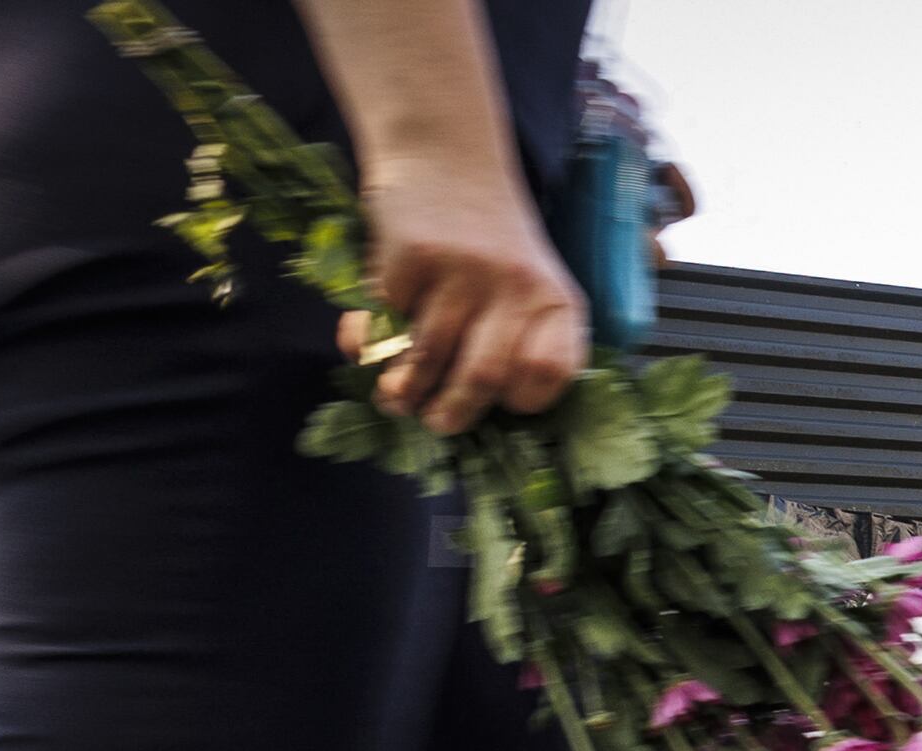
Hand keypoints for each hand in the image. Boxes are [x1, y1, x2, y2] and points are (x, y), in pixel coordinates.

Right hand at [341, 162, 587, 434]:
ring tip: (393, 399)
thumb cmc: (488, 241)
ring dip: (401, 389)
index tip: (500, 401)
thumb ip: (508, 344)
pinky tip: (365, 338)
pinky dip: (367, 339)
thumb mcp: (525, 288)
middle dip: (451, 414)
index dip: (521, 397)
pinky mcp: (412, 255)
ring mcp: (463, 270)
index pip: (549, 373)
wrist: (446, 156)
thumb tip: (451, 405)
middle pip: (481, 378)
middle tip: (433, 422)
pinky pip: (384, 321)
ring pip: (426, 357)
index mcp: (556, 302)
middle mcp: (517, 286)